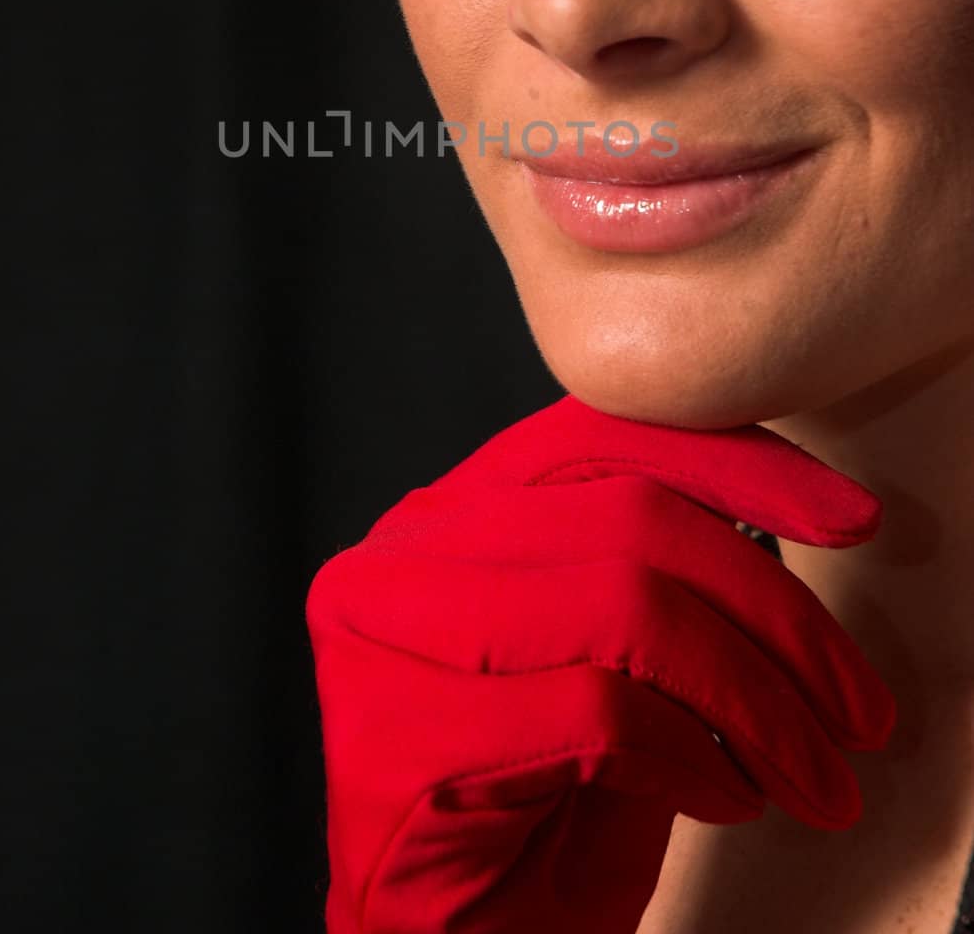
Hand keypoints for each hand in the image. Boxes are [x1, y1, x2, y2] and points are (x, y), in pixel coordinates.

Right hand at [305, 394, 895, 932]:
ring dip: (755, 699)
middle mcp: (405, 552)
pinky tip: (728, 797)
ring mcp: (387, 635)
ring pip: (624, 603)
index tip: (846, 515)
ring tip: (814, 771)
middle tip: (856, 704)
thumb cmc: (532, 809)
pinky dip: (695, 757)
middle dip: (774, 610)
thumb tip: (787, 531)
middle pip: (628, 515)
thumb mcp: (613, 667)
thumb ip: (658, 581)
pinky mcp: (398, 735)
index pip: (600, 432)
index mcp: (454, 512)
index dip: (736, 462)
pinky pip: (598, 712)